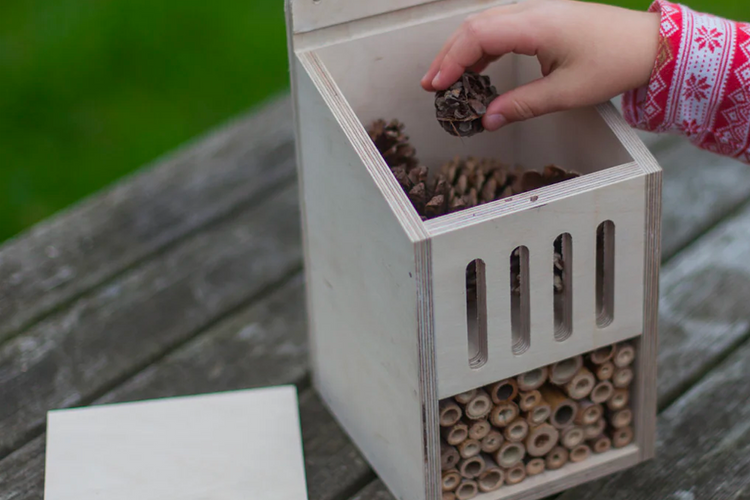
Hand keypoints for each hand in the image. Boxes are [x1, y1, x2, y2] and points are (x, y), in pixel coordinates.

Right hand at [421, 0, 660, 129]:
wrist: (650, 45)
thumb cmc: (614, 64)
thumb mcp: (567, 92)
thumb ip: (522, 105)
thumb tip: (487, 120)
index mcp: (536, 25)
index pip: (478, 36)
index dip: (452, 60)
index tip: (437, 86)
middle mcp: (532, 11)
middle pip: (475, 26)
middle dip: (449, 55)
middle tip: (431, 85)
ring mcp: (538, 12)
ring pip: (486, 24)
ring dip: (463, 50)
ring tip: (446, 79)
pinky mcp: (544, 19)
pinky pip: (503, 27)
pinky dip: (483, 47)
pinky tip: (477, 68)